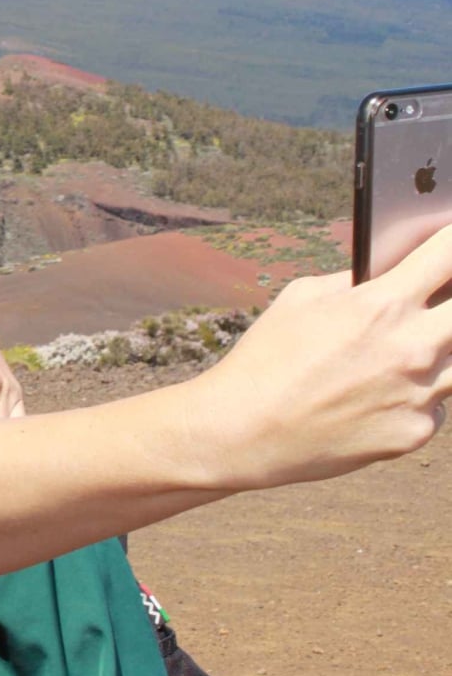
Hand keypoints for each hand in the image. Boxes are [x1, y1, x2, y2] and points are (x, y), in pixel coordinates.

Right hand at [190, 224, 451, 489]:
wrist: (244, 431)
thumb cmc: (266, 358)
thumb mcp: (300, 298)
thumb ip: (355, 281)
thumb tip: (391, 271)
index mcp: (381, 303)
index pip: (449, 256)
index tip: (450, 244)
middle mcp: (413, 346)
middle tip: (432, 306)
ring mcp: (421, 393)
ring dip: (437, 353)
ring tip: (390, 359)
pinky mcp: (417, 432)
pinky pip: (436, 404)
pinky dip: (415, 397)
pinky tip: (373, 399)